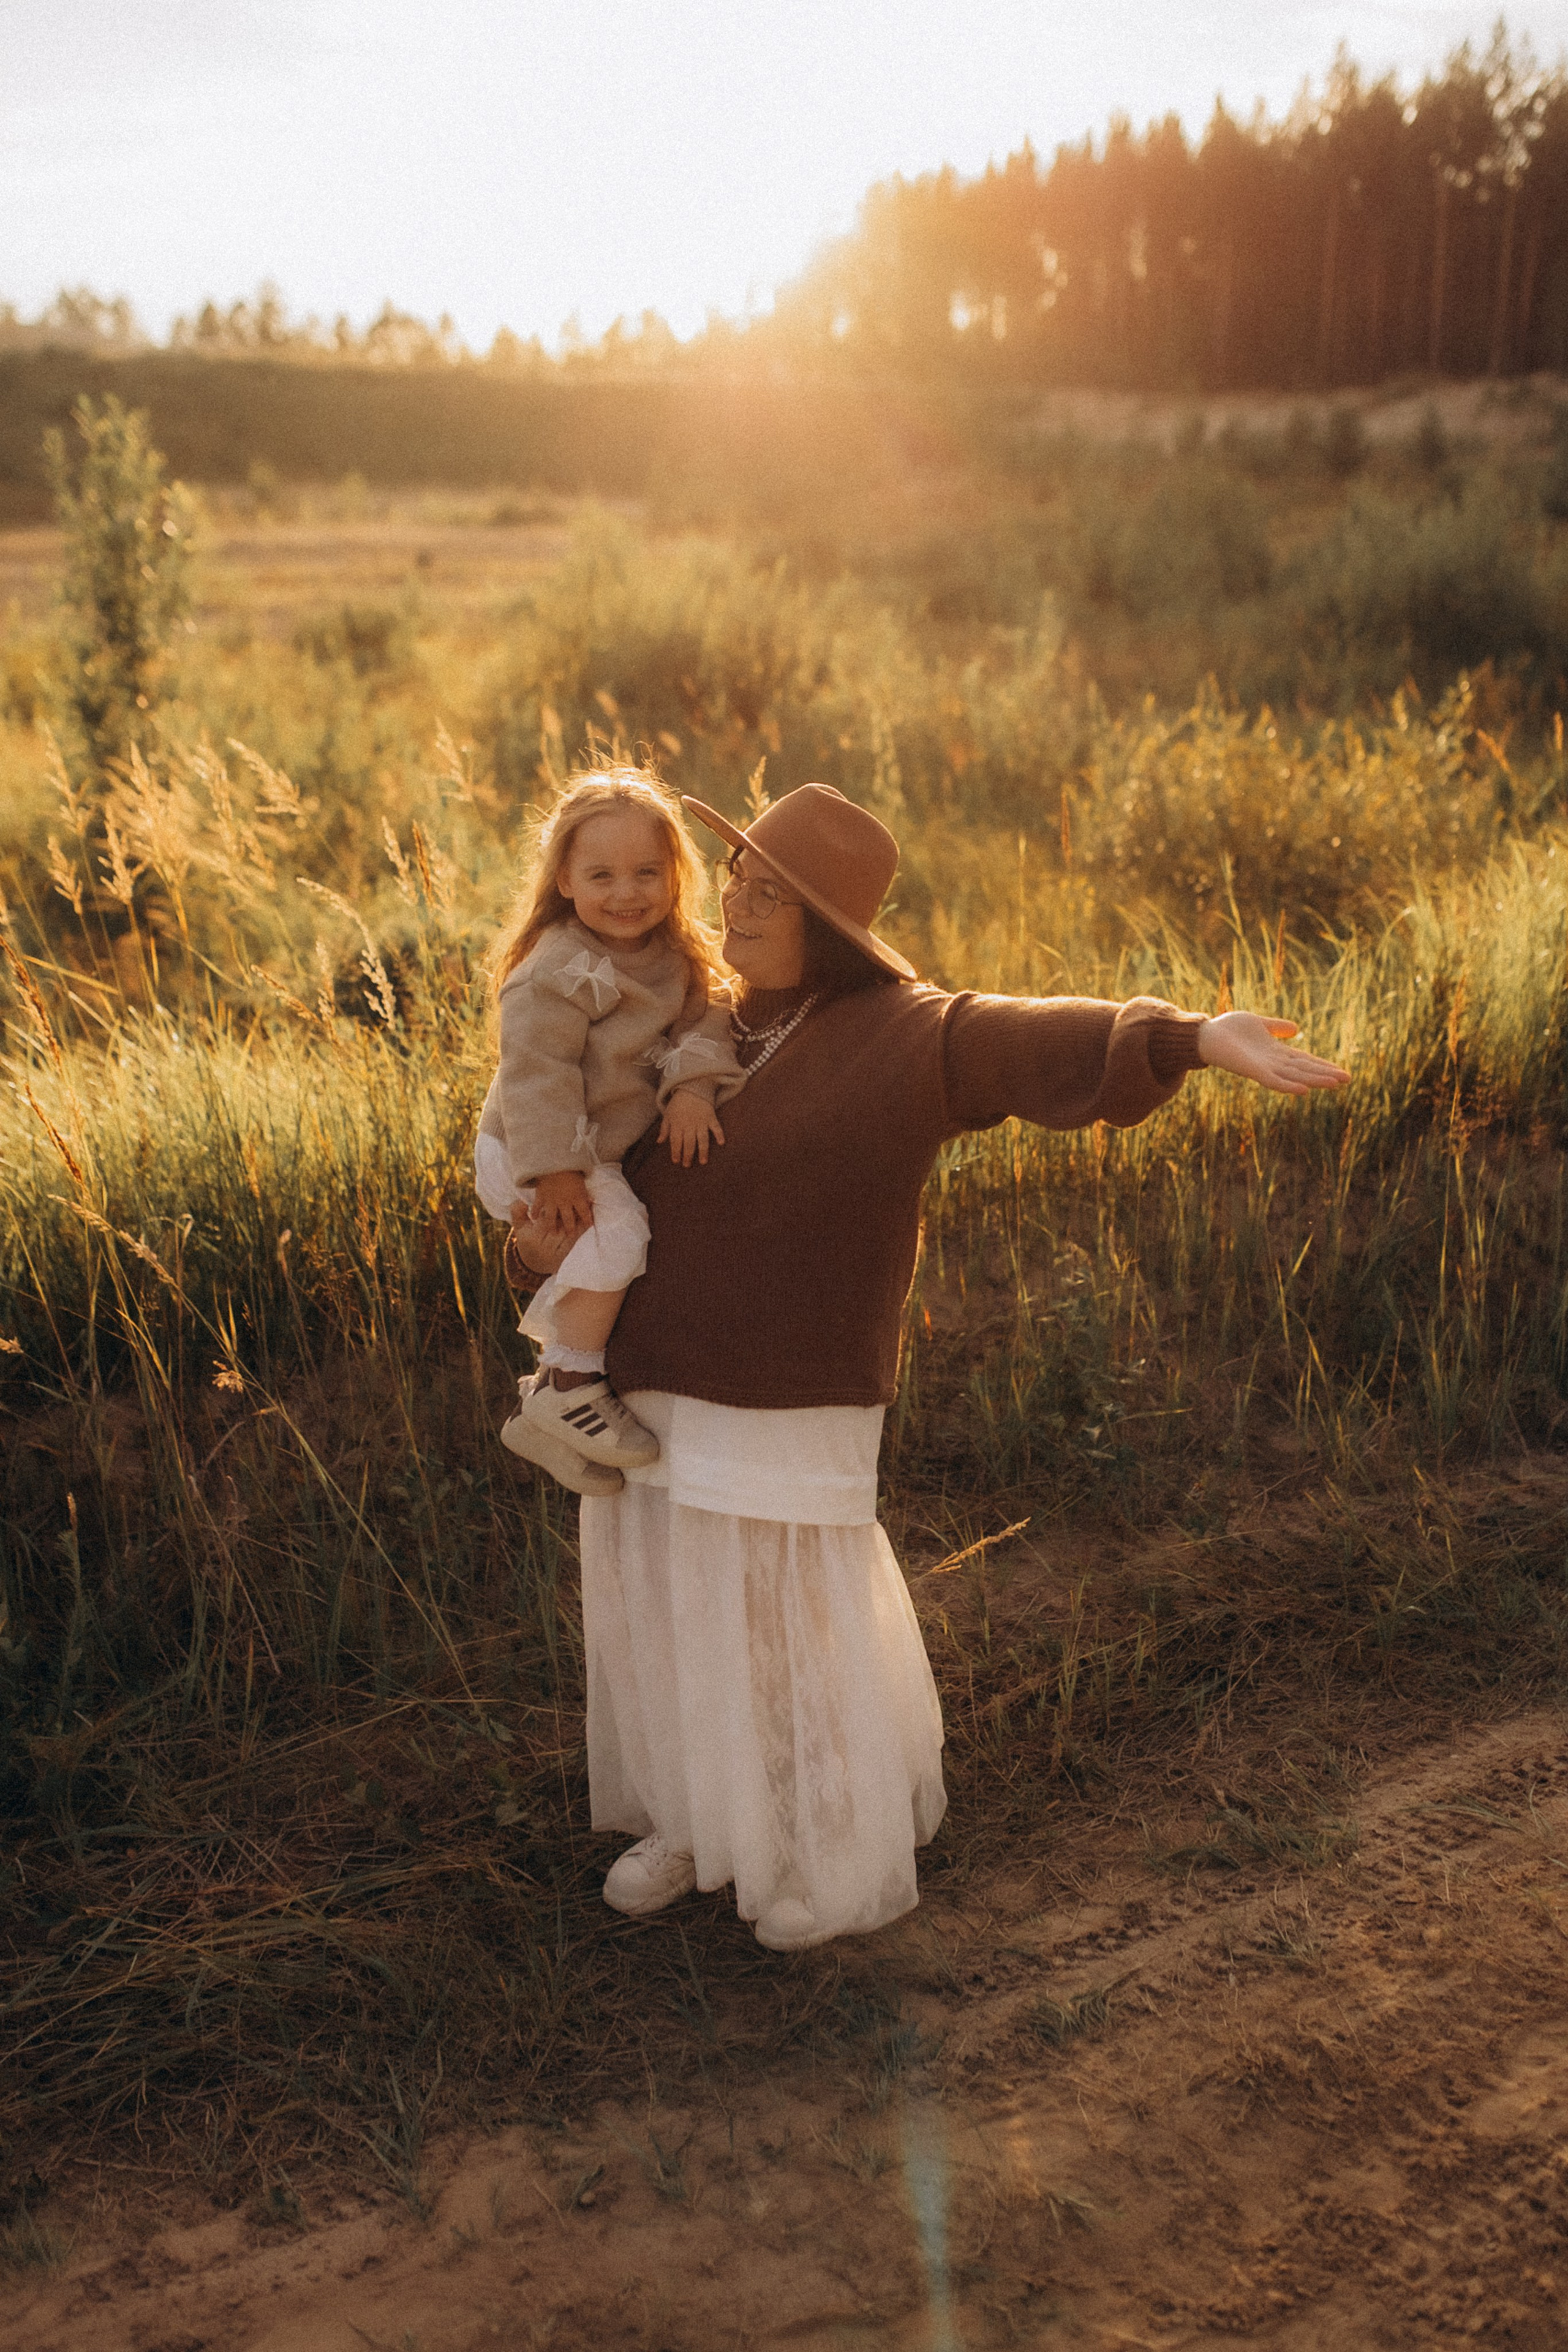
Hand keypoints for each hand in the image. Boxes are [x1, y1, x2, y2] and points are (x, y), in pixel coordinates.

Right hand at [525, 1169, 593, 1240]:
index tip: (589, 1224)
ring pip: (552, 1219)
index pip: (585, 1213)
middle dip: (570, 1229)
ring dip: (552, 1226)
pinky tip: (533, 1217)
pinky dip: (534, 1212)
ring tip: (552, 1231)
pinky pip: (537, 1207)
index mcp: (578, 1197)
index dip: (587, 1220)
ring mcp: (552, 1201)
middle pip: (569, 1220)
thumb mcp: (582, 1177)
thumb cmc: (571, 1166)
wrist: (554, 1161)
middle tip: (570, 1234)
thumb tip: (590, 1198)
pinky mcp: (541, 1196)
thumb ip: (583, 1190)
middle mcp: (565, 1202)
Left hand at [658, 1089, 725, 1165]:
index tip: (676, 1161)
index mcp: (677, 1124)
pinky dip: (719, 1134)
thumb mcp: (668, 1114)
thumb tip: (659, 1142)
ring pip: (702, 1139)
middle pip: (688, 1143)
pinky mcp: (710, 1117)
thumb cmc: (678, 1103)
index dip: (675, 1151)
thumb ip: (664, 1129)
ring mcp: (701, 1121)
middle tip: (687, 1165)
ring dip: (703, 1151)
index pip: (675, 1141)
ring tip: (703, 1162)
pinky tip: (721, 1143)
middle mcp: (689, 1124)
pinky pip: (716, 1127)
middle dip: (687, 1155)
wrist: (691, 1087)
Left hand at [1196, 1011, 1349, 1096]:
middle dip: (1326, 1074)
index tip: (1342, 1072)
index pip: (1305, 1061)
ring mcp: (1264, 1068)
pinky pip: (1274, 1081)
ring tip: (1335, 1084)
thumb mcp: (1259, 1023)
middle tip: (1348, 1080)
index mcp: (1276, 1052)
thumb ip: (1276, 1028)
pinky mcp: (1253, 1071)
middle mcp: (1273, 1063)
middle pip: (1305, 1070)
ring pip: (1295, 1077)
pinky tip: (1304, 1090)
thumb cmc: (1228, 1029)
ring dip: (1314, 1080)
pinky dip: (1288, 1086)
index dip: (1323, 1065)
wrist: (1206, 1034)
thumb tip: (1296, 1029)